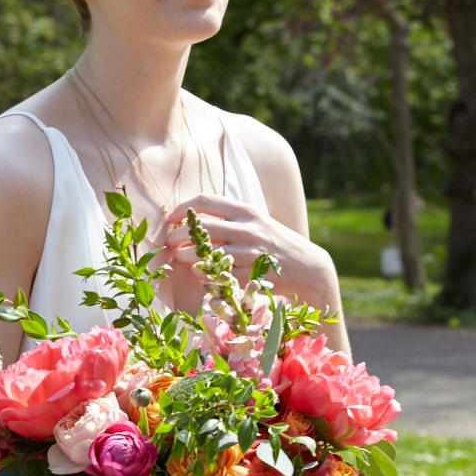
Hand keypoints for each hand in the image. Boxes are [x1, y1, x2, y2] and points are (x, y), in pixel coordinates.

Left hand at [164, 193, 350, 354]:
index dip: (181, 209)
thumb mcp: (255, 222)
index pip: (204, 201)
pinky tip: (200, 273)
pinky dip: (202, 274)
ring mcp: (249, 252)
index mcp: (246, 211)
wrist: (307, 267)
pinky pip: (216, 274)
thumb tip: (191, 217)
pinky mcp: (250, 274)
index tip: (170, 219)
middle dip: (176, 235)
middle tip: (170, 242)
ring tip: (180, 257)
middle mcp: (247, 228)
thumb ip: (229, 217)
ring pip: (204, 252)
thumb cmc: (273, 243)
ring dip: (185, 256)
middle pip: (199, 227)